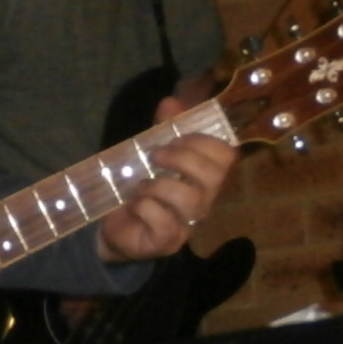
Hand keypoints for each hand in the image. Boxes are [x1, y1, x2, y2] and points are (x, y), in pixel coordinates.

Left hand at [97, 96, 237, 263]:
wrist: (116, 228)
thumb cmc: (140, 189)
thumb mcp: (149, 155)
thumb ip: (161, 130)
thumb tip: (171, 101)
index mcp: (203, 178)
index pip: (226, 156)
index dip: (204, 141)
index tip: (176, 135)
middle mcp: (203, 201)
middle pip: (213, 176)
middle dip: (183, 158)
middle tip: (156, 155)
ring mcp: (187, 224)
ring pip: (190, 200)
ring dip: (160, 184)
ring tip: (142, 184)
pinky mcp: (167, 242)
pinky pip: (166, 224)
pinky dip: (146, 208)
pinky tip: (136, 204)